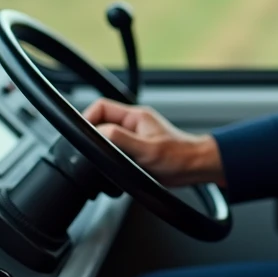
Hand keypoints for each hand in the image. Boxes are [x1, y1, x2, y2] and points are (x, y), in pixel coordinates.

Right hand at [81, 98, 224, 187]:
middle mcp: (133, 125)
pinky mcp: (136, 152)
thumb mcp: (147, 149)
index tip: (82, 134)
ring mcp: (134, 138)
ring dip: (101, 149)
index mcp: (135, 117)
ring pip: (106, 138)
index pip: (101, 107)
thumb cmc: (179, 156)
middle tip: (91, 151)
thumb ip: (121, 139)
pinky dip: (109, 159)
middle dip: (92, 136)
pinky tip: (113, 170)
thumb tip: (98, 133)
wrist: (195, 168)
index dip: (87, 118)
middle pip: (101, 122)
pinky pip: (114, 151)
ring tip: (103, 160)